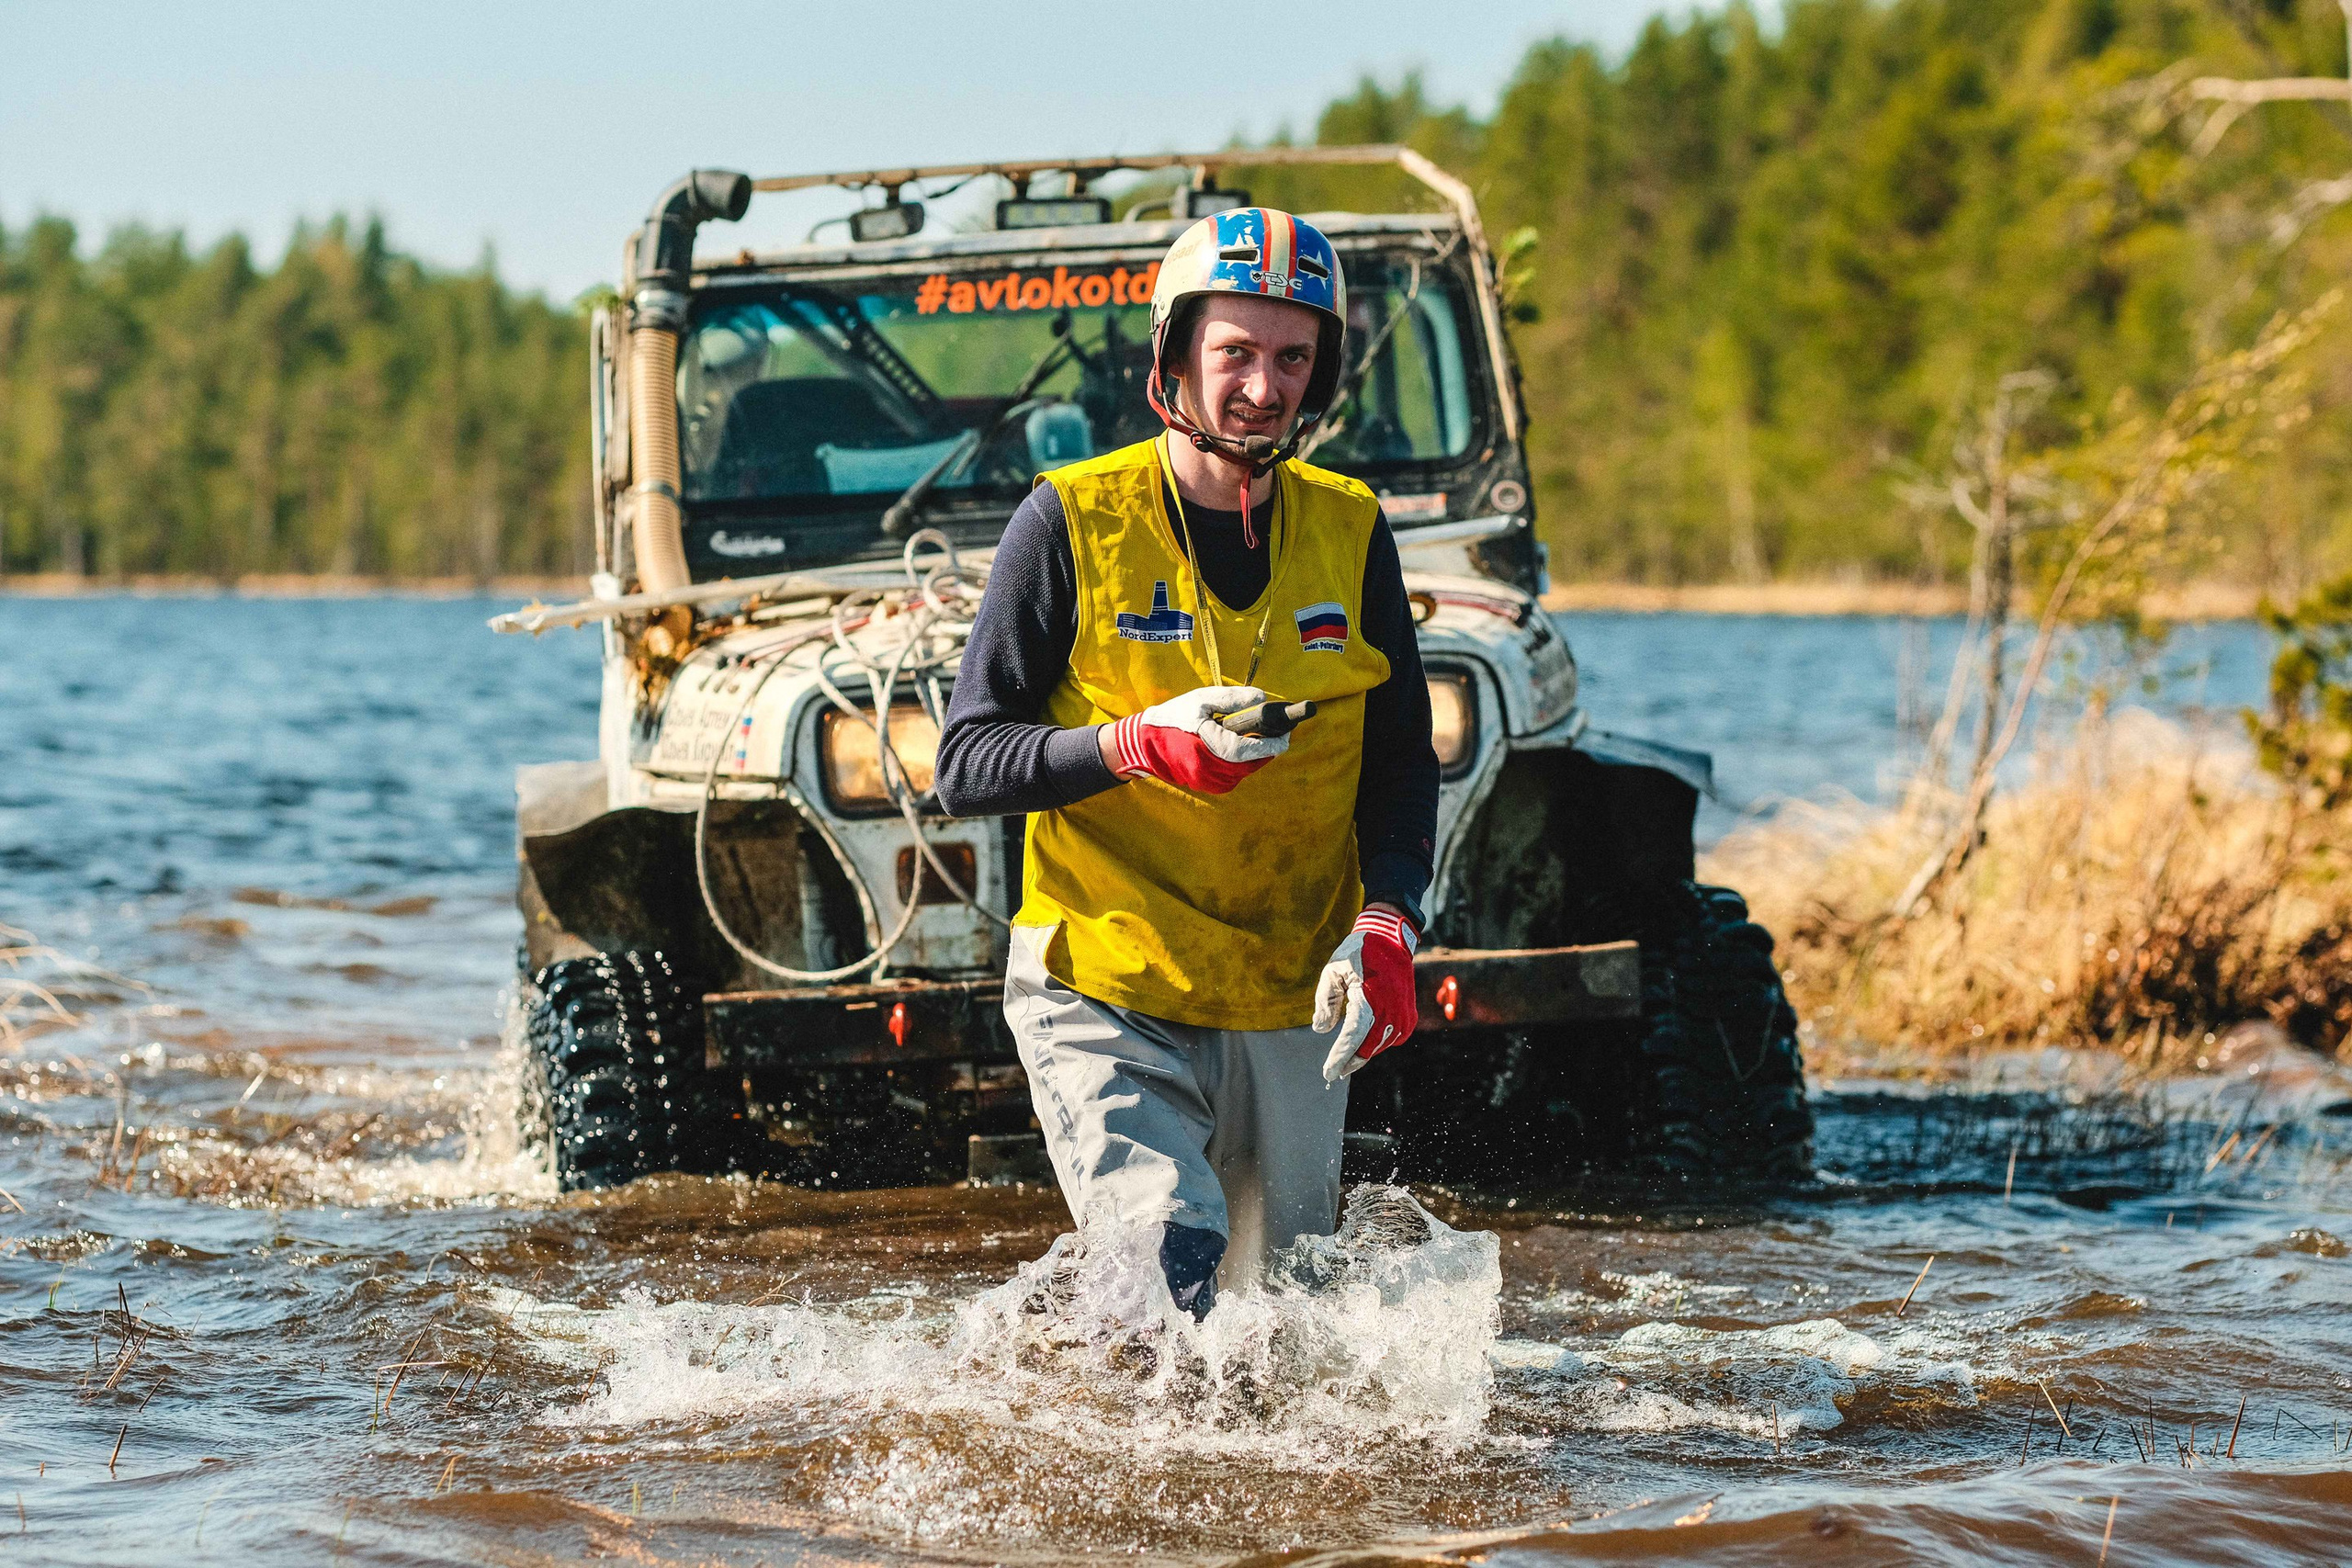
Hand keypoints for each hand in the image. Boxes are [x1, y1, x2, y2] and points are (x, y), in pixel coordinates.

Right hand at [1103, 685, 1288, 795]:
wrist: (1145, 741)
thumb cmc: (1174, 716)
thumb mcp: (1203, 699)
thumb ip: (1233, 698)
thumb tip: (1262, 699)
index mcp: (1209, 746)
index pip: (1248, 750)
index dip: (1270, 745)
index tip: (1286, 737)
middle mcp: (1210, 769)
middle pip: (1250, 763)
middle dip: (1266, 750)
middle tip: (1278, 735)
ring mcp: (1208, 780)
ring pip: (1243, 771)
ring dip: (1255, 757)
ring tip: (1260, 739)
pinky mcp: (1207, 784)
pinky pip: (1233, 775)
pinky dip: (1241, 763)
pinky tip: (1240, 749)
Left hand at [1314, 906, 1420, 1081]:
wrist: (1389, 940)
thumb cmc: (1357, 953)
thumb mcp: (1333, 971)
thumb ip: (1326, 1002)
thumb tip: (1321, 1029)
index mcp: (1370, 998)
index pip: (1353, 1037)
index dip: (1340, 1057)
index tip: (1328, 1073)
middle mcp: (1391, 1009)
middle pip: (1368, 1047)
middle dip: (1350, 1062)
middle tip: (1333, 1073)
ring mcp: (1403, 1014)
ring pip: (1380, 1045)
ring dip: (1363, 1053)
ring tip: (1345, 1060)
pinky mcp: (1409, 1015)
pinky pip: (1393, 1038)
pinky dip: (1378, 1044)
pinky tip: (1365, 1044)